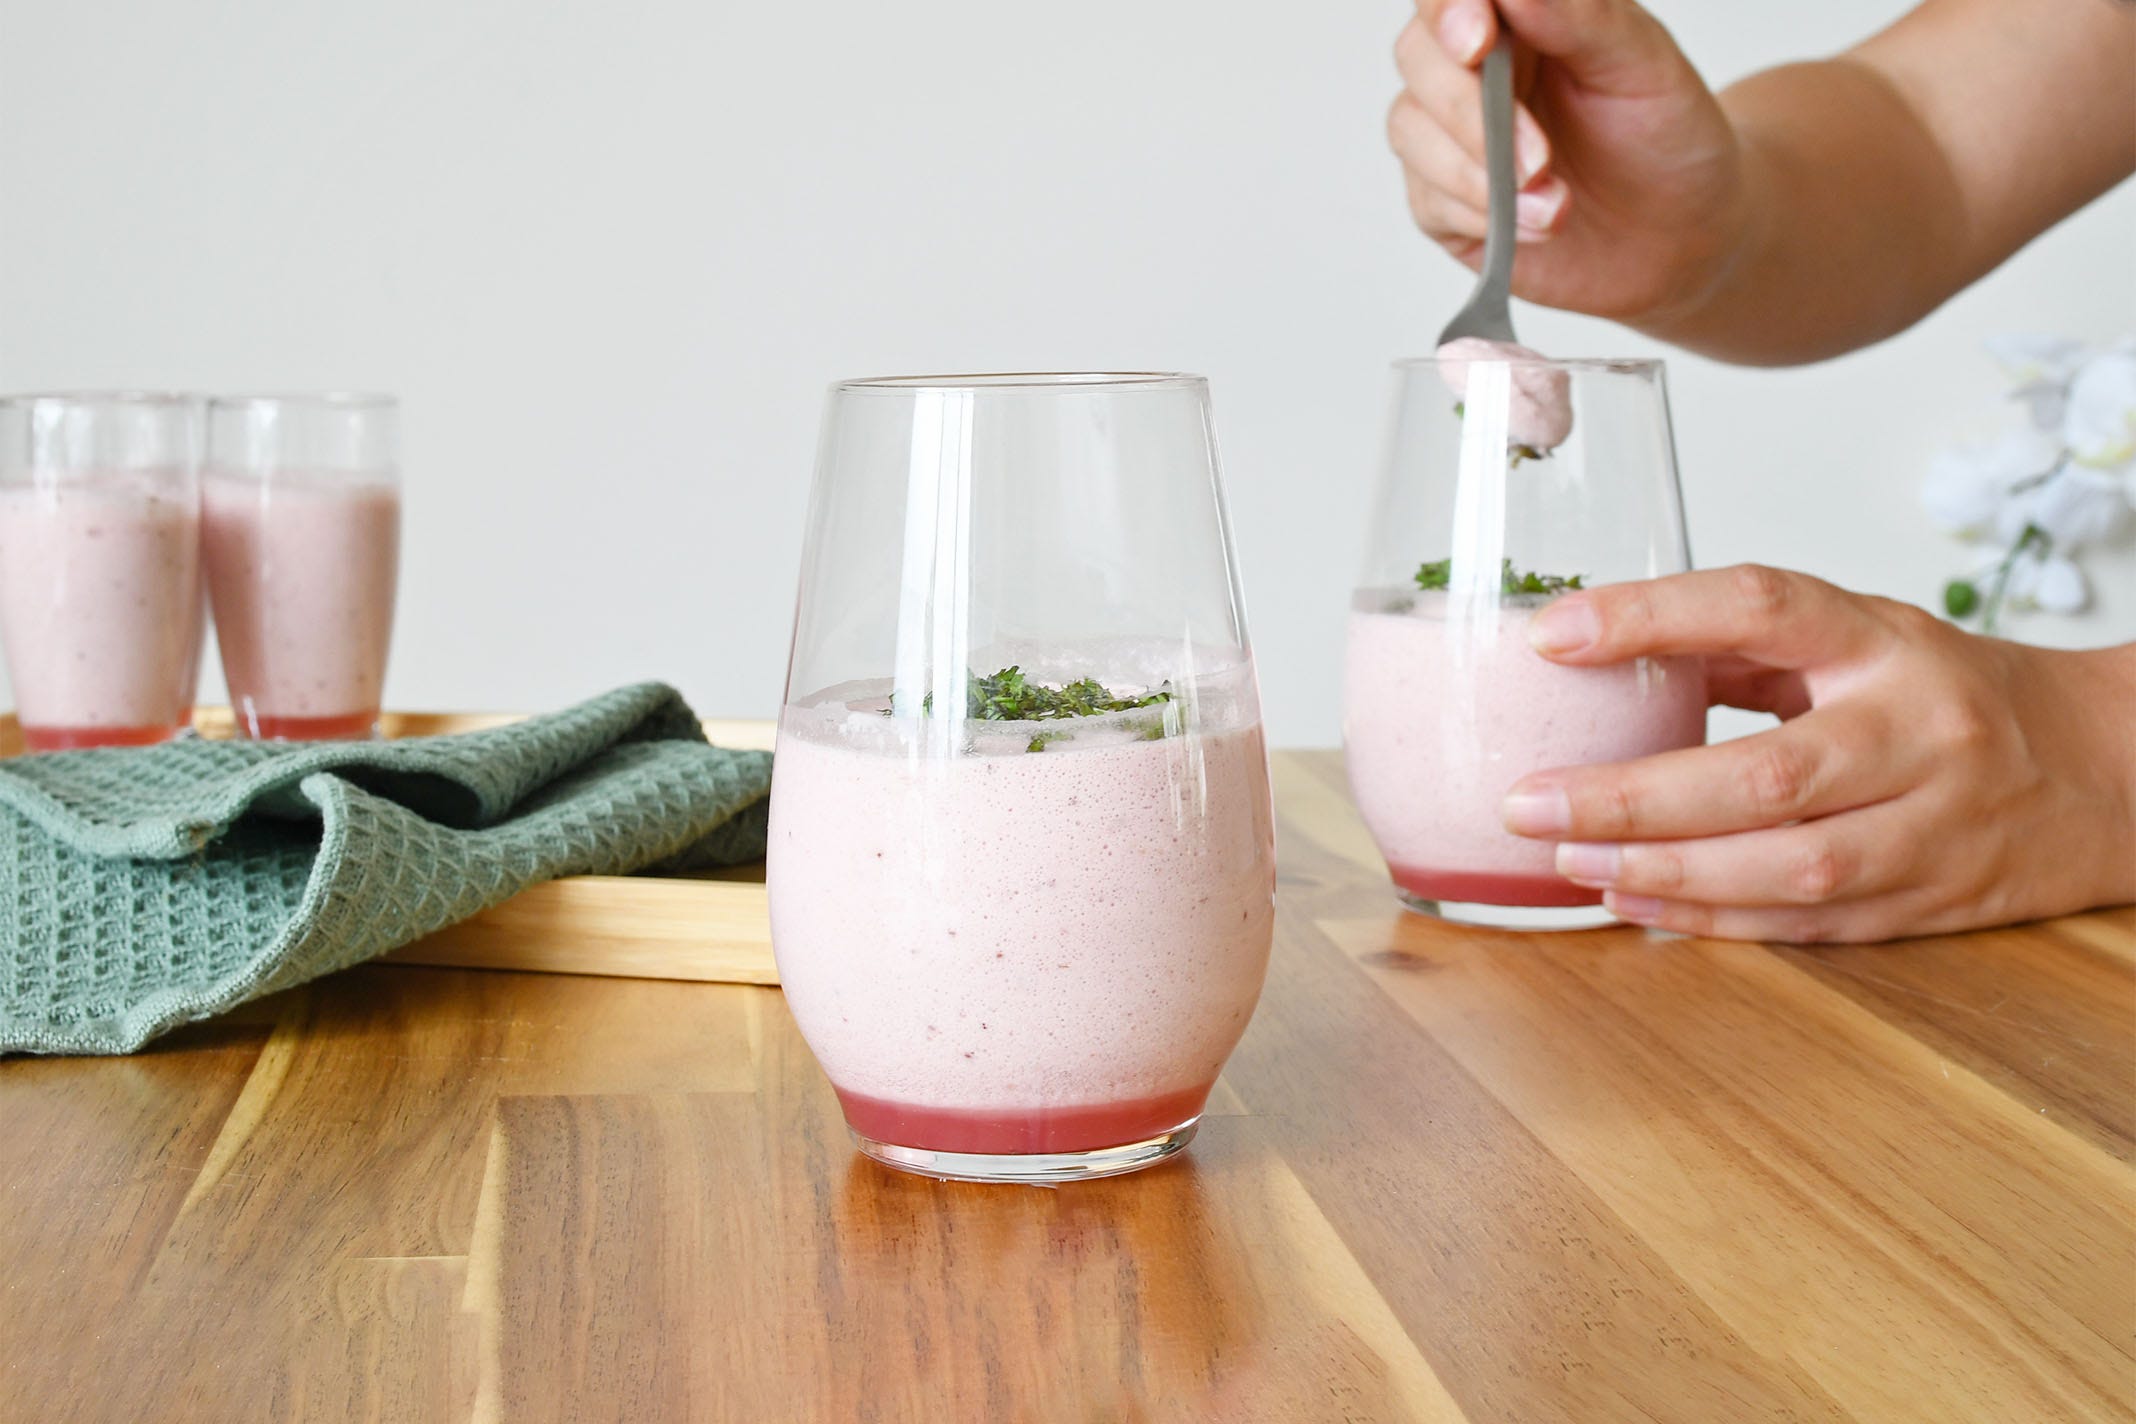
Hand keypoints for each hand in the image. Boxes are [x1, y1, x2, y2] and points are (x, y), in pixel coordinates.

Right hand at [1389, 0, 1748, 326]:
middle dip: (1467, 109)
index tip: (1478, 41)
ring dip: (1479, 173)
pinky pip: (1429, 198)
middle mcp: (1477, 66)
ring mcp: (1452, 132)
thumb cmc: (1665, 138)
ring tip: (1556, 204)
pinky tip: (1538, 223)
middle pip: (1418, 56)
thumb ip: (1580, 17)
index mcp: (1521, 15)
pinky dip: (1481, 214)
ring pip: (1410, 129)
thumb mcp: (1642, 64)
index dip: (1451, 11)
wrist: (1678, 235)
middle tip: (1538, 158)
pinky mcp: (1444, 200)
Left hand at [1500, 565, 2135, 942]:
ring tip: (1564, 857)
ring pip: (1787, 866)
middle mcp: (1915, 733)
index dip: (1652, 617)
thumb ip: (1741, 643)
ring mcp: (1929, 828)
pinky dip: (1708, 919)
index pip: (1763, 607)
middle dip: (1631, 795)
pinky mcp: (1926, 903)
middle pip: (1766, 773)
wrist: (2105, 769)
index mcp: (1885, 643)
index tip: (1552, 635)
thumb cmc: (1949, 693)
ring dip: (1662, 870)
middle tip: (1528, 800)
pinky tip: (1630, 900)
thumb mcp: (1857, 635)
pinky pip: (1803, 923)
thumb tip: (1592, 649)